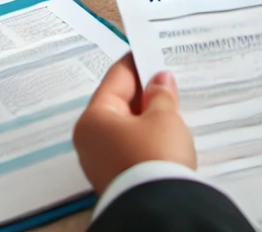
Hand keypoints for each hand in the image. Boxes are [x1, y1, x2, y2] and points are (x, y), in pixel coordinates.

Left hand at [73, 55, 195, 194]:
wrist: (161, 211)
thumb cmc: (156, 156)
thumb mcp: (164, 118)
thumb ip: (160, 94)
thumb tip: (159, 80)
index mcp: (94, 118)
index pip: (116, 79)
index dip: (136, 63)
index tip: (150, 50)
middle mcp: (90, 139)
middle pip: (119, 104)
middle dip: (143, 92)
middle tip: (166, 77)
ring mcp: (102, 161)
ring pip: (126, 127)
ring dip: (147, 116)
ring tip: (171, 102)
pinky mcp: (117, 178)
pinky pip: (131, 147)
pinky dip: (146, 137)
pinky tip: (165, 131)